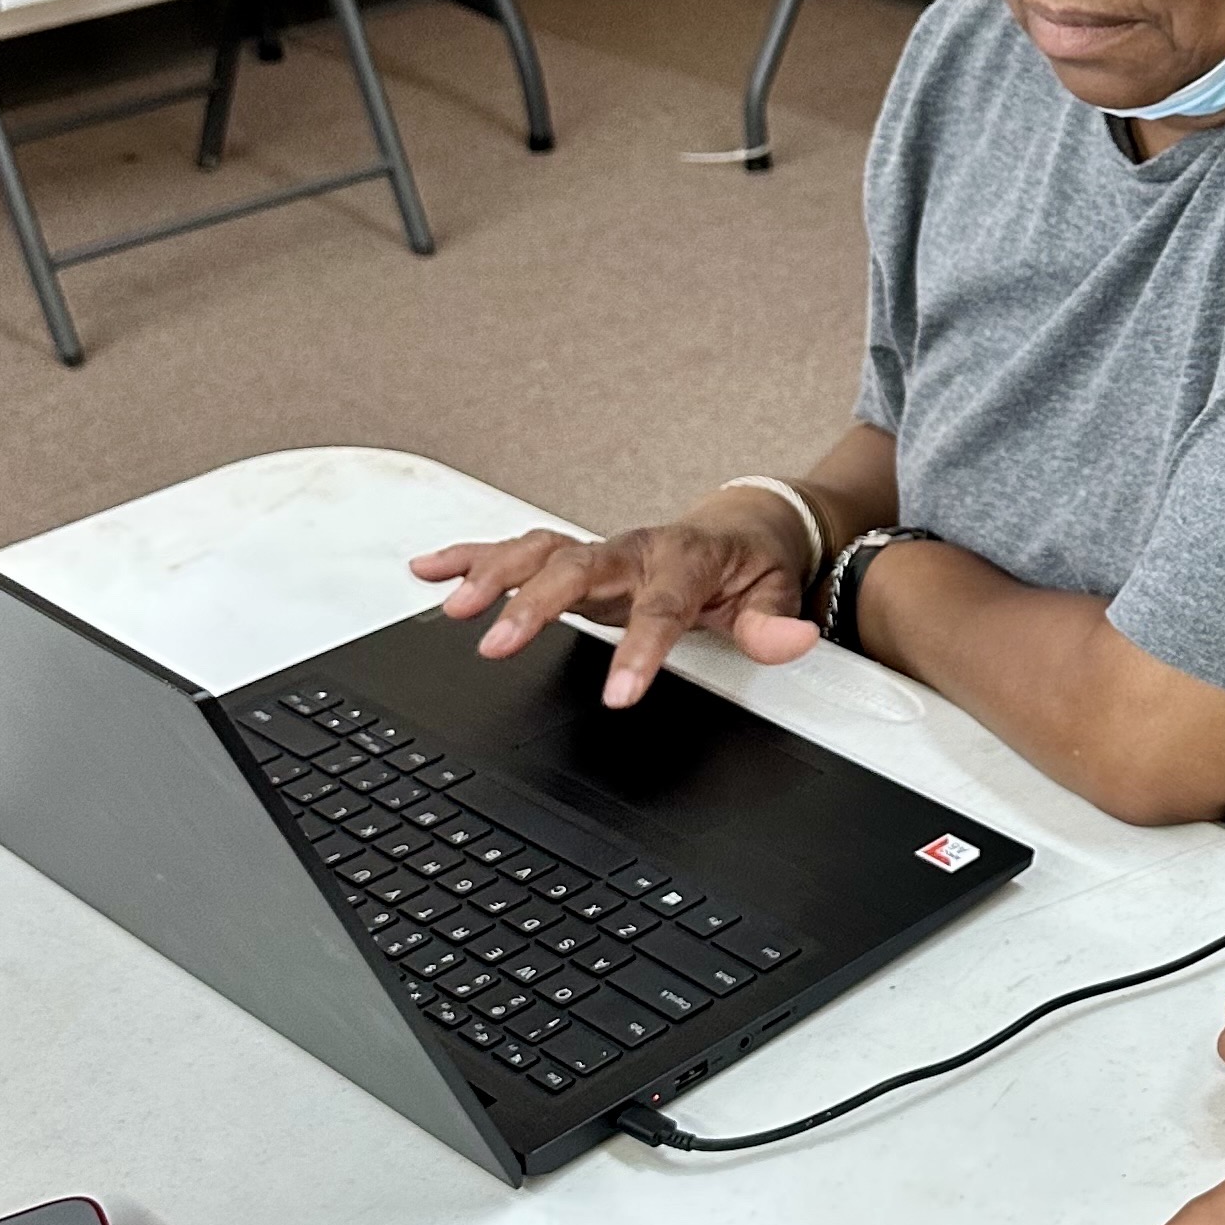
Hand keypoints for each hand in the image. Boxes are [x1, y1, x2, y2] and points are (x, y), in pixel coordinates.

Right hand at [409, 497, 820, 707]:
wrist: (738, 529)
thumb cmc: (748, 567)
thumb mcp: (774, 596)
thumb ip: (775, 624)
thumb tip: (795, 640)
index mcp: (683, 562)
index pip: (660, 608)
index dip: (639, 650)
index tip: (619, 694)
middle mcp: (632, 550)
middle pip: (577, 568)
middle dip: (534, 605)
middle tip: (497, 645)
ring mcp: (597, 550)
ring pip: (537, 552)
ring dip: (491, 575)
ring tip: (453, 608)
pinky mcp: (572, 555)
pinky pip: (514, 550)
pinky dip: (468, 557)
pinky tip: (428, 571)